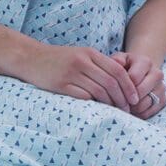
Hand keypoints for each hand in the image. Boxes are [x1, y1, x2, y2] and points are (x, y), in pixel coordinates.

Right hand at [24, 44, 139, 110]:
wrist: (30, 57)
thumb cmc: (58, 59)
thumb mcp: (80, 55)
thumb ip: (98, 65)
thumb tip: (120, 82)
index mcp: (90, 53)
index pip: (117, 69)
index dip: (129, 85)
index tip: (135, 98)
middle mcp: (82, 61)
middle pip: (110, 81)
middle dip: (123, 97)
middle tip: (128, 109)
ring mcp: (71, 73)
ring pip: (99, 90)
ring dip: (111, 103)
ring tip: (116, 112)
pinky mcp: (60, 84)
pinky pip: (82, 96)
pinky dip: (94, 104)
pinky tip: (98, 110)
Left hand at [111, 51, 165, 119]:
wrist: (142, 72)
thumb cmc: (127, 66)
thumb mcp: (120, 59)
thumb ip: (117, 59)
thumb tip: (117, 62)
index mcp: (146, 62)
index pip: (134, 78)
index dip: (122, 85)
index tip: (116, 88)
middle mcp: (157, 74)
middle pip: (140, 92)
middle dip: (127, 97)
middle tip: (119, 99)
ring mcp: (162, 88)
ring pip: (144, 104)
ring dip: (131, 107)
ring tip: (124, 104)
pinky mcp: (163, 100)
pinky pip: (148, 113)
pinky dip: (137, 114)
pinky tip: (132, 108)